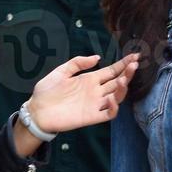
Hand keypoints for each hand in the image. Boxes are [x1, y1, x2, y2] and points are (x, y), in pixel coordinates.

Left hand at [24, 53, 139, 136]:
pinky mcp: (91, 117)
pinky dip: (114, 107)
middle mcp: (95, 91)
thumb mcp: (61, 72)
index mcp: (89, 79)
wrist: (36, 111)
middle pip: (117, 82)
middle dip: (128, 73)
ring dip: (122, 88)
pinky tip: (112, 98)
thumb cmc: (46, 92)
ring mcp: (95, 104)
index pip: (111, 71)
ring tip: (123, 79)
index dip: (123, 64)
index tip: (135, 55)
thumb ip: (77, 63)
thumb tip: (97, 57)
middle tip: (135, 64)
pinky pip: (109, 114)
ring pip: (116, 96)